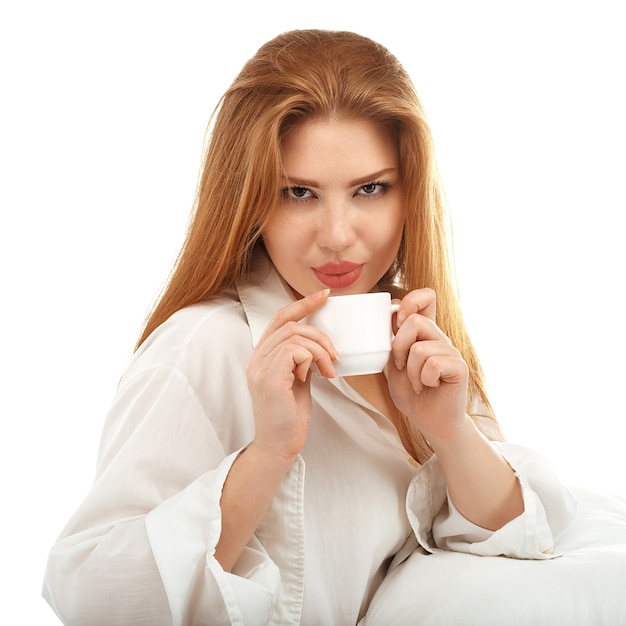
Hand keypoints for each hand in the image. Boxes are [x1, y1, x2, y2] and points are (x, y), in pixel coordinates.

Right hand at [246, 289, 336, 459]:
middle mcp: (256, 359)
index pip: (279, 318)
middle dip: (319, 333)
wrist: (279, 445)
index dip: (302, 304)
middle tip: (335, 354)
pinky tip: (317, 377)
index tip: (324, 296)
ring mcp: (259, 368)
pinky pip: (294, 351)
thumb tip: (319, 344)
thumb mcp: (297, 380)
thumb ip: (301, 360)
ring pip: (295, 336)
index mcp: (261, 356)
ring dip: (320, 350)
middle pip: (289, 323)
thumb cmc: (289, 416)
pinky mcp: (269, 379)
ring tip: (329, 369)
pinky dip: (312, 359)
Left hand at [387, 288, 468, 441]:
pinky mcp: (459, 367)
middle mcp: (440, 337)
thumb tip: (389, 312)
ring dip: (410, 371)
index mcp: (425, 332)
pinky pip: (432, 364)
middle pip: (415, 321)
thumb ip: (390, 340)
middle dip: (398, 347)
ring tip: (417, 381)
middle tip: (401, 366)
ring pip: (419, 348)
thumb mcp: (392, 363)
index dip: (410, 301)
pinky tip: (428, 386)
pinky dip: (423, 379)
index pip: (426, 296)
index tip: (398, 321)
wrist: (428, 420)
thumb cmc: (411, 392)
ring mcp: (451, 351)